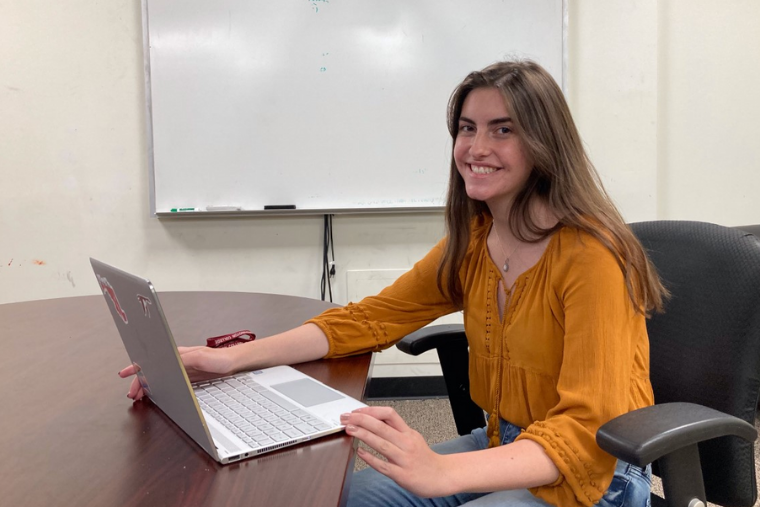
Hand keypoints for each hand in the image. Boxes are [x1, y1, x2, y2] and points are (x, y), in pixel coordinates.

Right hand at [118, 345, 237, 400]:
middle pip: (153, 371)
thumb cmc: (220, 358)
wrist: (234, 363)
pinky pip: (169, 383)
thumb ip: (183, 360)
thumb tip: (166, 363)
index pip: (152, 360)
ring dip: (148, 386)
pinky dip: (160, 389)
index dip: (137, 368)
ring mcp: (182, 370)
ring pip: (159, 378)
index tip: (126, 375)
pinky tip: (156, 394)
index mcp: (177, 354)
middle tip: (133, 394)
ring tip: (140, 396)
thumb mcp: (200, 358)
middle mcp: (177, 361)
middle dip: (139, 382)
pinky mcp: (188, 377)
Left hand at [341, 406, 456, 497]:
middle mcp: (406, 443)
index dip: (371, 410)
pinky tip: (359, 452)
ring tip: (350, 429)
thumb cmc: (424, 458)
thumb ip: (395, 430)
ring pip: (382, 443)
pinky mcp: (402, 475)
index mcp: (408, 432)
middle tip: (347, 418)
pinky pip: (383, 466)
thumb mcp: (412, 438)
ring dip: (363, 435)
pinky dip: (370, 458)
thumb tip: (373, 421)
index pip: (389, 414)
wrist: (441, 476)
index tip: (357, 411)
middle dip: (362, 420)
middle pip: (382, 427)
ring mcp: (404, 459)